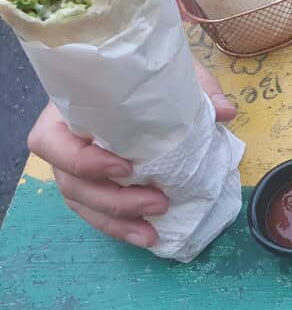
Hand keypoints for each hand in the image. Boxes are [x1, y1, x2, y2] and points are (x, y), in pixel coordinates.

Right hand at [26, 59, 236, 247]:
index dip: (81, 161)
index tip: (124, 167)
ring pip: (82, 204)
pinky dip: (120, 227)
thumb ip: (196, 88)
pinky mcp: (93, 184)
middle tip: (158, 203)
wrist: (136, 74)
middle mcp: (64, 141)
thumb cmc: (141, 74)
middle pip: (70, 183)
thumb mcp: (167, 72)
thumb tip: (225, 112)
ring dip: (117, 222)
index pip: (48, 141)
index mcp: (69, 110)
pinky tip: (148, 237)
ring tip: (152, 235)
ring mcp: (75, 166)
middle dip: (114, 201)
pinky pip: (97, 212)